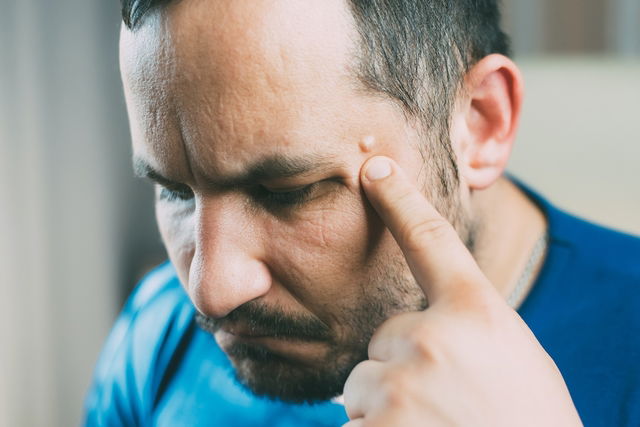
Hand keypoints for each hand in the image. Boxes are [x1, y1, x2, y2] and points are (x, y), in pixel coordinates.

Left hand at [342, 156, 581, 426]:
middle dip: (402, 367)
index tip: (373, 168)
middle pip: (383, 337)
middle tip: (447, 405)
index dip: (400, 199)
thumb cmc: (527, 422)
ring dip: (386, 408)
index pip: (431, 239)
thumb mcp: (514, 361)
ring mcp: (400, 386)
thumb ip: (464, 329)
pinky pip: (352, 422)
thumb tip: (407, 327)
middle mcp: (433, 338)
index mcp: (476, 314)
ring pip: (362, 384)